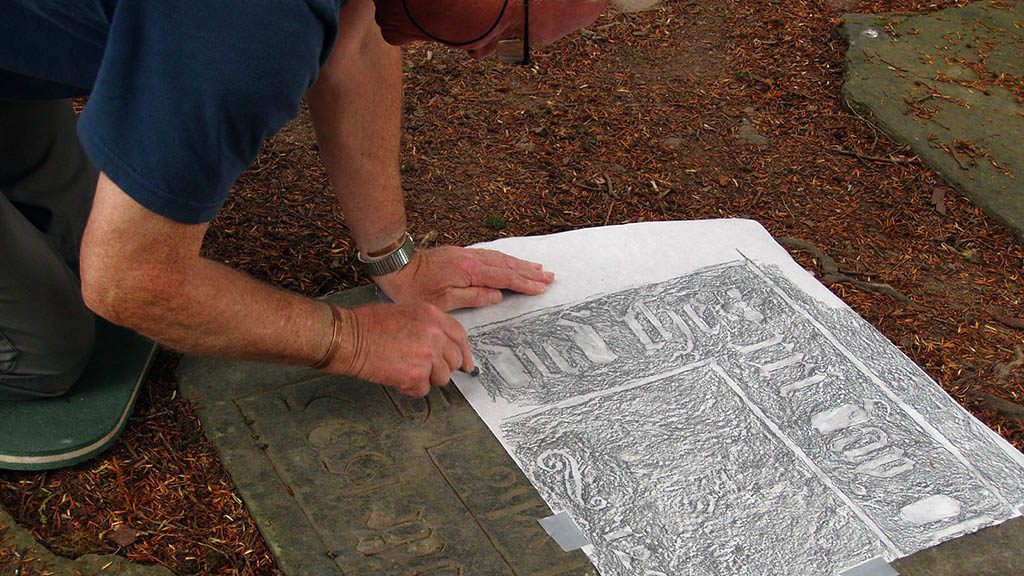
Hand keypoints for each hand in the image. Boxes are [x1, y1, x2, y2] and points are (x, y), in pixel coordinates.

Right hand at [328, 302, 472, 396]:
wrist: (349, 337)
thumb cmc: (368, 323)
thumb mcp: (406, 312)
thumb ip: (429, 327)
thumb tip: (442, 346)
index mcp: (433, 316)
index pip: (460, 336)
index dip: (464, 352)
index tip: (466, 363)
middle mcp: (435, 335)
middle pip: (456, 360)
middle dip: (444, 367)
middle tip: (427, 368)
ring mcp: (427, 356)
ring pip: (443, 378)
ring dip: (427, 378)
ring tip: (406, 369)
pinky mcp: (416, 375)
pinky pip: (424, 389)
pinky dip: (411, 387)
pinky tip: (397, 376)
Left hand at [373, 246, 554, 310]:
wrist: (396, 265)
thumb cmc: (414, 288)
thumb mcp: (443, 301)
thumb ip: (473, 297)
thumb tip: (497, 296)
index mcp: (469, 271)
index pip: (504, 278)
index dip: (525, 283)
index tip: (541, 287)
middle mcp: (471, 259)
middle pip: (507, 265)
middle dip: (529, 272)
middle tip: (549, 276)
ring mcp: (466, 254)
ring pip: (500, 258)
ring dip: (520, 264)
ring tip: (537, 268)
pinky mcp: (460, 254)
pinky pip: (490, 255)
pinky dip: (504, 259)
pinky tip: (510, 262)